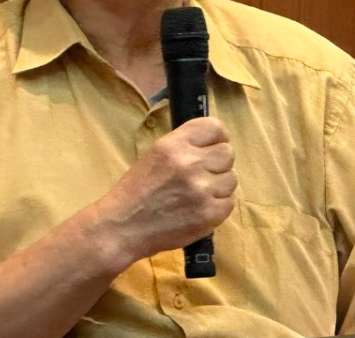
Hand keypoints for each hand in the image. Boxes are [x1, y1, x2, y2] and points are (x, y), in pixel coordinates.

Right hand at [95, 117, 236, 262]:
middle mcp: (190, 163)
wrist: (123, 227)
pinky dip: (217, 207)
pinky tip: (199, 208)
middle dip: (218, 164)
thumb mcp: (155, 155)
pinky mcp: (209, 214)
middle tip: (203, 175)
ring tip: (198, 194)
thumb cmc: (137, 190)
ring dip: (219, 186)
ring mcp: (201, 190)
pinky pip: (229, 202)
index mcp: (174, 144)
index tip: (211, 147)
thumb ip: (184, 146)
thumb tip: (213, 143)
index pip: (215, 127)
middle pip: (228, 153)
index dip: (217, 138)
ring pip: (231, 179)